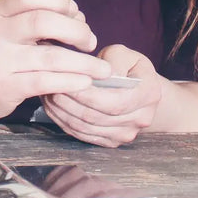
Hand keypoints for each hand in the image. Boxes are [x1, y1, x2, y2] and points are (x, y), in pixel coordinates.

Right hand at [0, 0, 110, 117]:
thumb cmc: (1, 50)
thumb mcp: (11, 26)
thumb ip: (41, 18)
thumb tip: (81, 21)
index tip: (75, 13)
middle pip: (42, 22)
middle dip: (75, 31)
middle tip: (90, 42)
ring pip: (50, 57)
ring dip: (83, 63)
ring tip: (102, 70)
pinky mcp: (5, 86)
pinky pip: (45, 82)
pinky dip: (70, 81)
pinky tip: (85, 82)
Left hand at [41, 45, 161, 146]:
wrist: (140, 91)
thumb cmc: (128, 68)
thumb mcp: (124, 54)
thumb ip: (112, 60)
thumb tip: (97, 75)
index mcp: (149, 94)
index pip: (114, 101)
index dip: (87, 94)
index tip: (67, 80)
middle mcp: (141, 119)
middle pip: (97, 117)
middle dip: (69, 102)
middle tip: (50, 85)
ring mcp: (126, 134)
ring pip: (86, 128)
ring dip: (62, 113)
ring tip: (47, 95)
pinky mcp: (112, 143)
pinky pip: (83, 135)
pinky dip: (65, 122)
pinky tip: (54, 108)